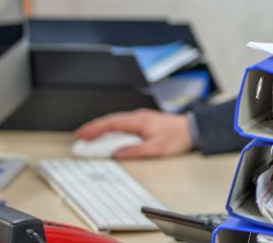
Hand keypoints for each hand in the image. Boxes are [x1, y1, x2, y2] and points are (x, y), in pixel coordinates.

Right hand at [74, 109, 192, 159]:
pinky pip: (122, 126)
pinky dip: (112, 131)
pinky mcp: (143, 123)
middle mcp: (137, 117)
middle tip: (80, 138)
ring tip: (89, 139)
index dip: (94, 129)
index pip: (111, 123)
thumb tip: (117, 154)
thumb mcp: (155, 148)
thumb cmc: (177, 136)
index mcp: (138, 120)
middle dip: (93, 129)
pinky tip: (107, 138)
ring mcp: (139, 119)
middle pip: (110, 122)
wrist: (192, 129)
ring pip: (116, 123)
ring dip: (102, 131)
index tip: (82, 134)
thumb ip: (135, 151)